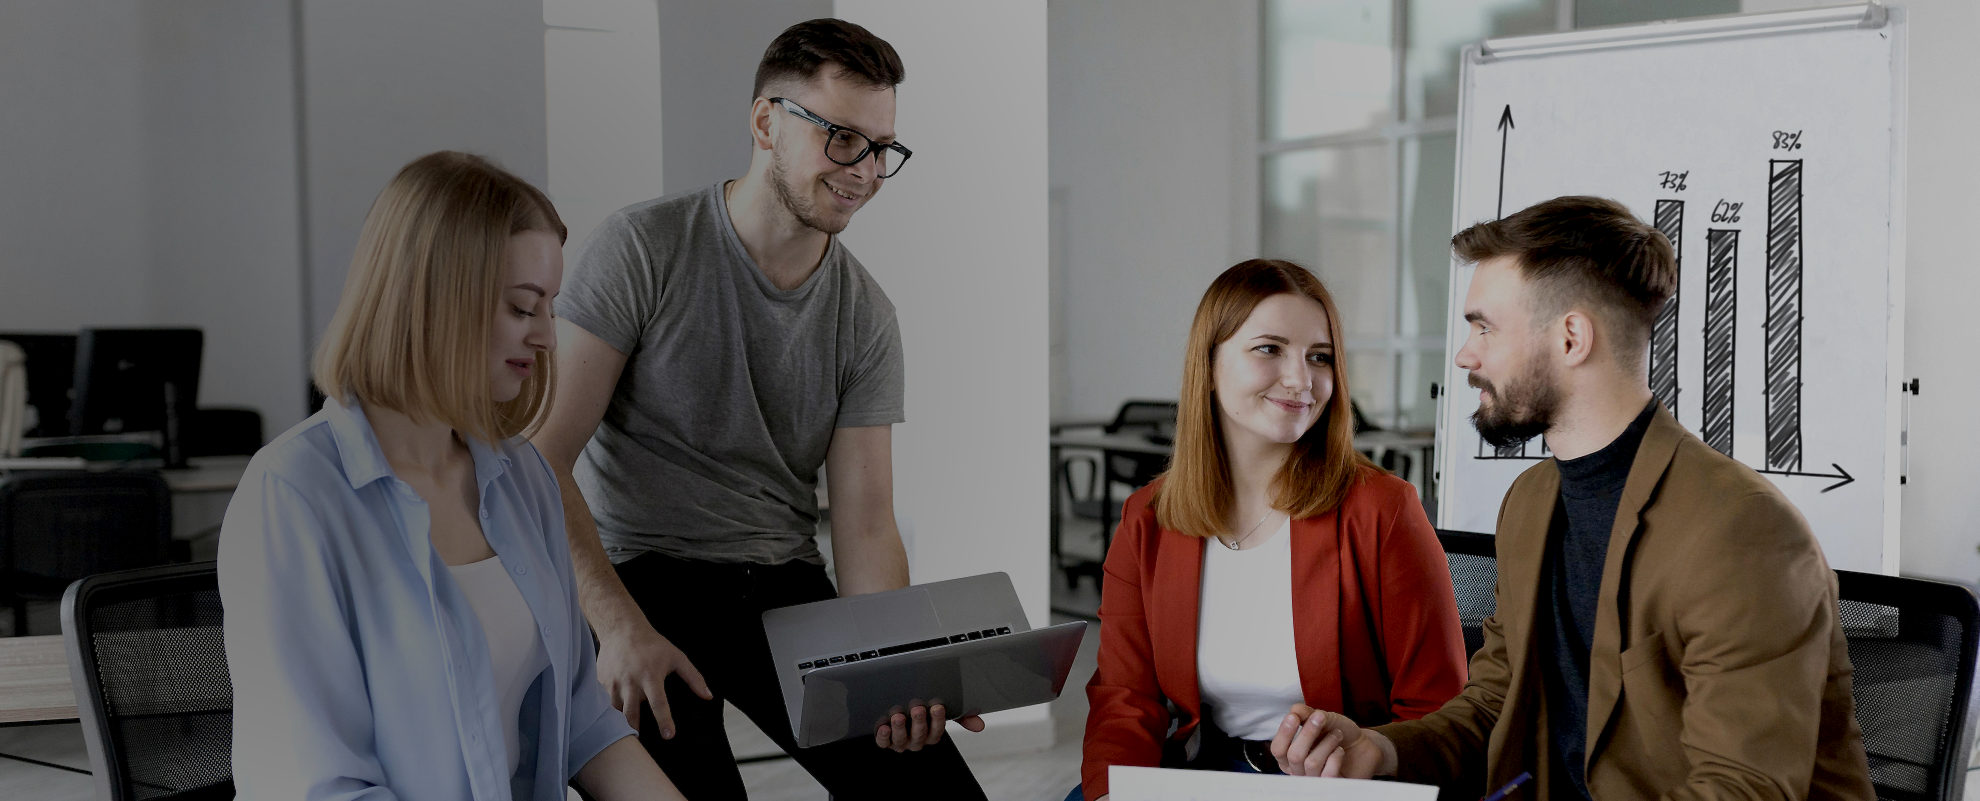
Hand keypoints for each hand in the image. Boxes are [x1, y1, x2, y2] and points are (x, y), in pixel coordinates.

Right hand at [595, 620, 711, 738]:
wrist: (621, 629)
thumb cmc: (652, 644)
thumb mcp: (677, 657)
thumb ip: (693, 677)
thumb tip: (708, 696)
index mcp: (650, 676)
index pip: (658, 703)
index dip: (664, 721)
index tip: (669, 736)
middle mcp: (630, 681)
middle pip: (631, 714)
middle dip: (635, 730)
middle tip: (641, 744)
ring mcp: (612, 683)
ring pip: (614, 712)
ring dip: (620, 724)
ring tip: (626, 736)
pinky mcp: (600, 683)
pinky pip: (602, 704)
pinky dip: (606, 714)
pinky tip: (612, 721)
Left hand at [872, 703, 984, 751]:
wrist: (899, 715)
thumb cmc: (923, 714)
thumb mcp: (941, 713)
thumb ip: (960, 716)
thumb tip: (979, 724)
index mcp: (931, 734)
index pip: (937, 731)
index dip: (937, 720)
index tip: (937, 707)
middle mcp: (916, 740)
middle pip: (920, 735)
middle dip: (919, 722)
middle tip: (917, 709)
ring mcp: (900, 742)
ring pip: (901, 739)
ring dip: (900, 728)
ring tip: (898, 716)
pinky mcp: (885, 741)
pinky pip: (883, 743)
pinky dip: (883, 736)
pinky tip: (883, 727)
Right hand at [1269, 703, 1392, 778]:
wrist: (1362, 745)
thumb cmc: (1338, 732)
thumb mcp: (1323, 718)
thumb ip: (1307, 714)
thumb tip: (1294, 709)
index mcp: (1290, 755)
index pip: (1278, 749)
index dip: (1284, 733)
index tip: (1294, 717)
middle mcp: (1298, 771)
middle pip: (1294, 756)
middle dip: (1307, 733)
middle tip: (1321, 718)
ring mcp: (1313, 781)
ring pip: (1311, 763)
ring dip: (1327, 743)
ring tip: (1337, 734)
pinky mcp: (1330, 786)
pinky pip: (1328, 775)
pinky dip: (1335, 757)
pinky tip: (1340, 750)